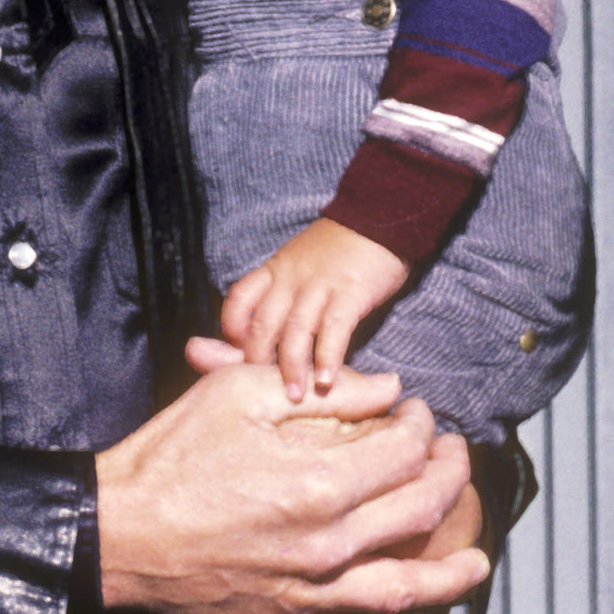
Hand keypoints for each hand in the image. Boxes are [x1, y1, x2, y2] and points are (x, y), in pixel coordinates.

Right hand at [95, 358, 486, 613]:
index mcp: (320, 484)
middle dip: (450, 477)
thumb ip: (326, 391)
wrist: (114, 536)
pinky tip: (382, 603)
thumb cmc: (169, 458)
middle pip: (421, 513)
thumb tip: (387, 389)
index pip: (406, 452)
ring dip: (451, 573)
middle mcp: (328, 546)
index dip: (422, 426)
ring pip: (406, 592)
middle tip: (455, 459)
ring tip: (477, 562)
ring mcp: (310, 594)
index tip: (416, 414)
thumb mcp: (241, 395)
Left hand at [222, 219, 411, 400]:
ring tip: (296, 396)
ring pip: (295, 332)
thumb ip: (281, 289)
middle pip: (263, 325)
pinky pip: (334, 330)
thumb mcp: (299, 261)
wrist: (380, 217)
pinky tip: (328, 381)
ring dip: (293, 368)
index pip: (238, 300)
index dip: (232, 330)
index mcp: (275, 270)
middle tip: (264, 392)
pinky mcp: (350, 293)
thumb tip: (262, 327)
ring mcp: (319, 285)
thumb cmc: (341, 248)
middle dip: (259, 362)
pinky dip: (329, 357)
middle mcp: (290, 279)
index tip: (239, 353)